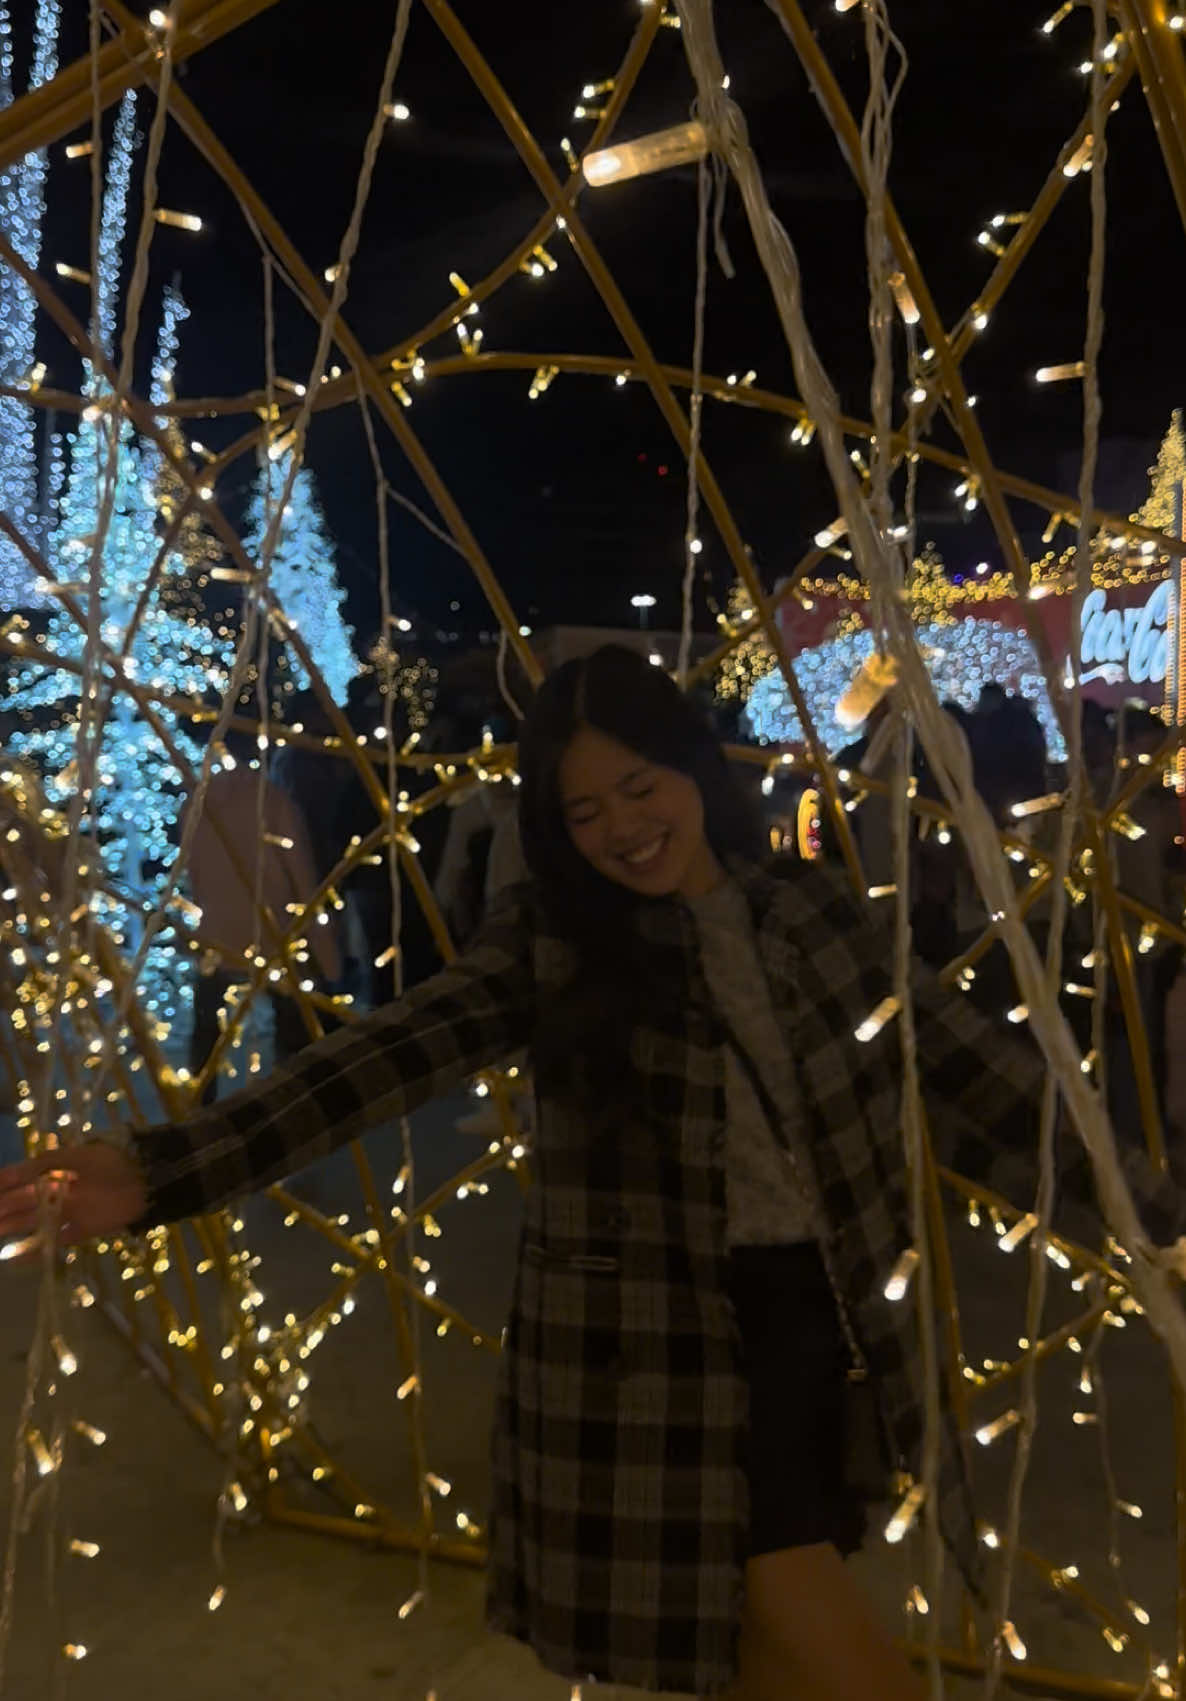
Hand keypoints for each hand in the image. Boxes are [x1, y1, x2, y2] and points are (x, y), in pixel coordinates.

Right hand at [0, 1143, 147, 1257]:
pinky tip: (15, 1258)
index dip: (6, 1184)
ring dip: (13, 1227)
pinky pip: (54, 1242)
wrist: (146, 1180)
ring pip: (34, 1222)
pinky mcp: (82, 1230)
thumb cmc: (112, 1162)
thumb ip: (47, 1163)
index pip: (23, 1179)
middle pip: (25, 1202)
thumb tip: (14, 1171)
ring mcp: (70, 1213)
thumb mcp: (78, 1155)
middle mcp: (60, 1192)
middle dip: (4, 1207)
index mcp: (58, 1171)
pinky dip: (35, 1251)